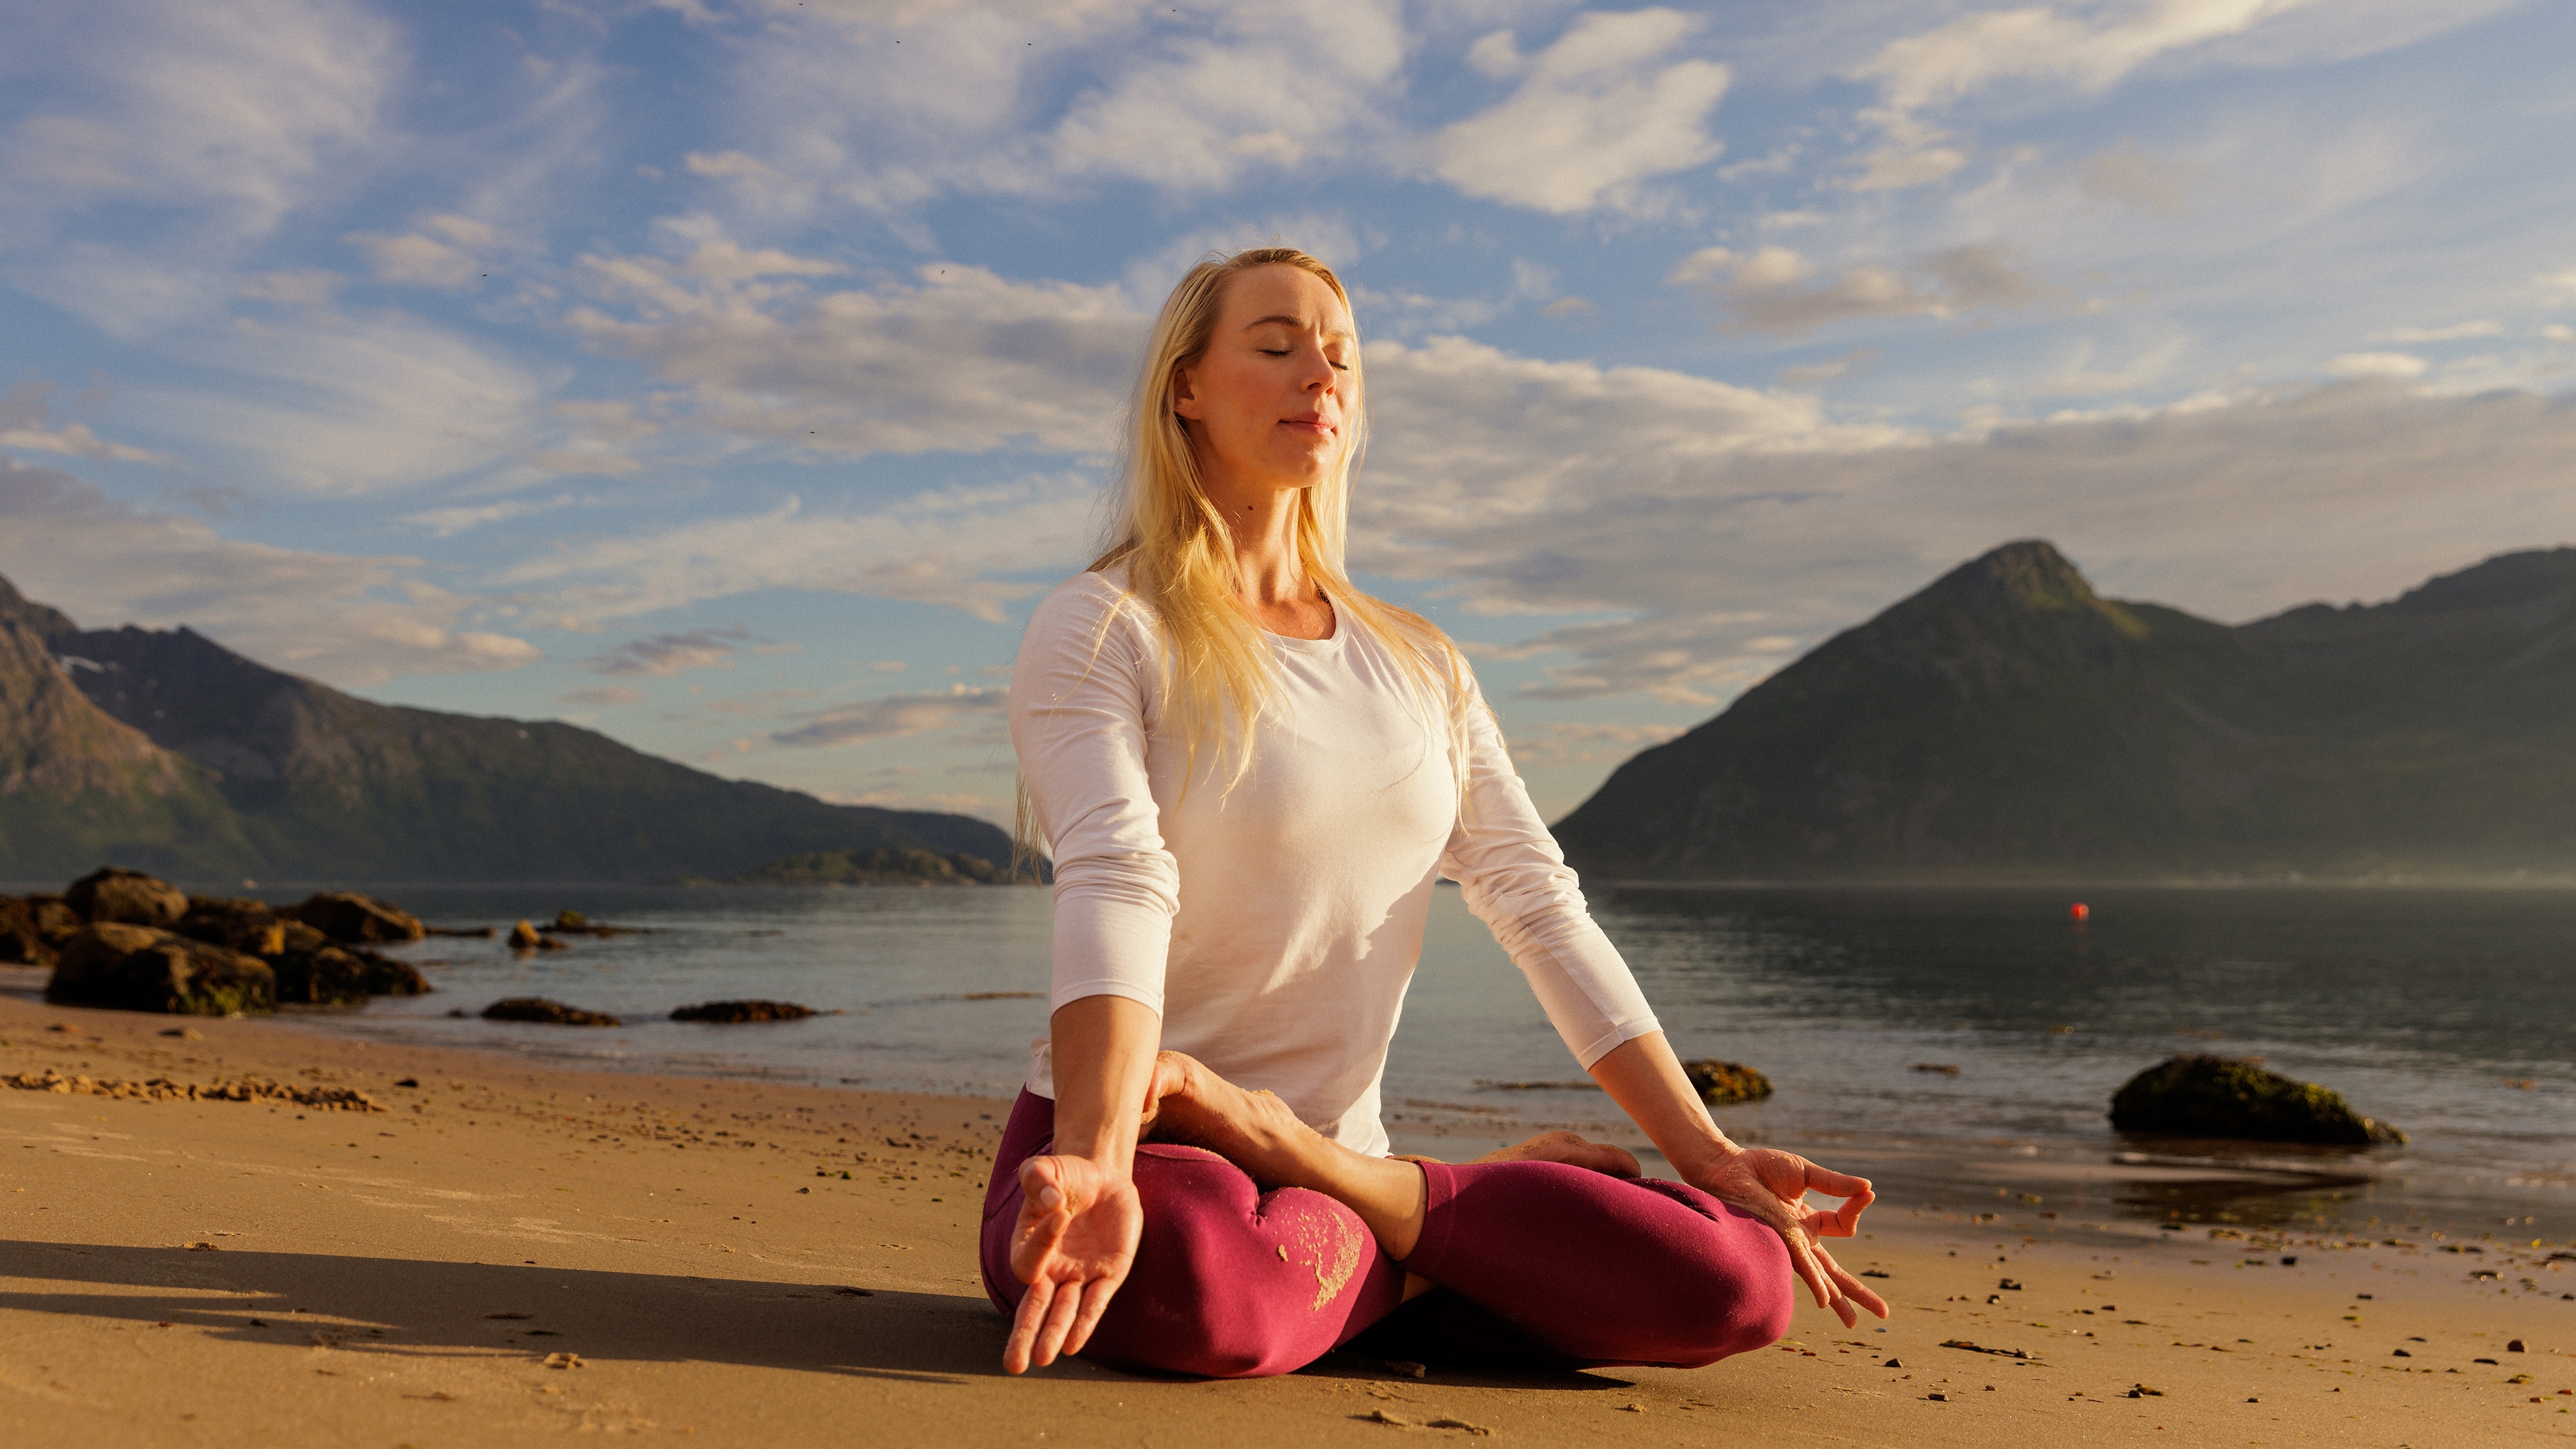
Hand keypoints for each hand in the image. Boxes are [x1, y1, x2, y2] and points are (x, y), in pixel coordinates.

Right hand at [1003, 1153, 1142, 1372]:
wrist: (1101, 1177)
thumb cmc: (1066, 1175)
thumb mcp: (1045, 1168)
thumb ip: (1037, 1176)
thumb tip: (1051, 1199)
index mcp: (1027, 1245)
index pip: (1029, 1261)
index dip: (1043, 1242)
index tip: (1060, 1211)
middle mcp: (1050, 1268)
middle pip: (1033, 1308)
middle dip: (1024, 1335)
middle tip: (1013, 1366)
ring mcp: (1078, 1274)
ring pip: (1062, 1312)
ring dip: (1054, 1333)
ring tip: (1045, 1359)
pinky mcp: (1108, 1274)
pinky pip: (1095, 1303)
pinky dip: (1086, 1322)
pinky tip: (1074, 1344)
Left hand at [1689, 1147, 1888, 1327]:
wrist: (1728, 1167)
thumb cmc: (1760, 1168)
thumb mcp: (1805, 1173)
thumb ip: (1834, 1184)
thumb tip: (1868, 1187)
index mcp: (1808, 1223)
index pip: (1844, 1226)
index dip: (1858, 1209)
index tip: (1868, 1194)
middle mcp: (1800, 1239)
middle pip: (1835, 1273)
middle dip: (1858, 1292)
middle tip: (1883, 1313)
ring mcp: (1790, 1243)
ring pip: (1821, 1277)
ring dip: (1841, 1300)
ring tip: (1854, 1324)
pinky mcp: (1778, 1239)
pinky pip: (1801, 1264)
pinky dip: (1815, 1282)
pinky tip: (1826, 1301)